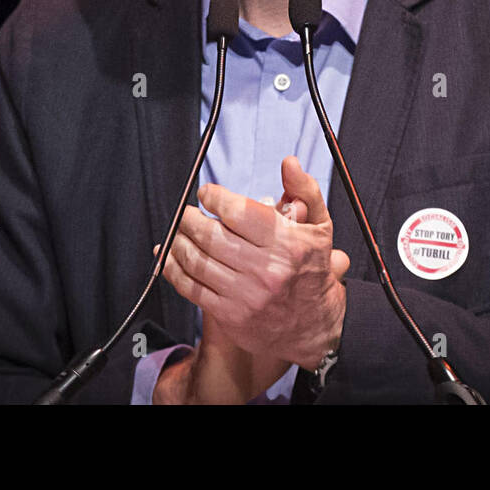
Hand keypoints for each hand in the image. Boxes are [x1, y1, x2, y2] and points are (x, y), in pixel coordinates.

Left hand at [152, 196, 308, 403]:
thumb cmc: (312, 271)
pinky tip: (169, 257)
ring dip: (178, 241)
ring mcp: (245, 295)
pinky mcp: (230, 315)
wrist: (314, 326)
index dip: (214, 198)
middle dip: (190, 218)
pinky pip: (191, 288)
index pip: (238, 213)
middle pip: (211, 236)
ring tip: (177, 231)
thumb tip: (288, 163)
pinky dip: (173, 270)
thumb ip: (304, 191)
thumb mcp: (320, 227)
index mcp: (286, 244)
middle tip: (187, 212)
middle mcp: (265, 270)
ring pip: (197, 261)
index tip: (207, 194)